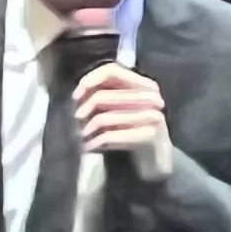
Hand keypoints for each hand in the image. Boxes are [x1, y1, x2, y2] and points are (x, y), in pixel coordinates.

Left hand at [72, 62, 176, 177]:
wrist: (156, 160)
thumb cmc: (132, 131)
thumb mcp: (119, 109)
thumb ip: (105, 94)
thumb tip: (78, 92)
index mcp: (144, 85)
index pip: (111, 71)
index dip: (89, 81)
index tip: (75, 97)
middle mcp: (152, 97)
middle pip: (103, 96)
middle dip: (83, 111)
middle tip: (76, 123)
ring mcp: (154, 116)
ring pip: (105, 117)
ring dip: (87, 129)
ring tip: (82, 137)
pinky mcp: (151, 136)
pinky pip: (112, 135)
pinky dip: (96, 142)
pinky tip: (90, 147)